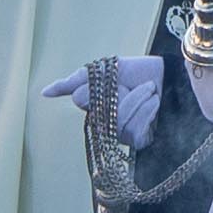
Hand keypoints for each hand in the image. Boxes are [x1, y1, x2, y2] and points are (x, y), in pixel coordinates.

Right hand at [52, 53, 171, 145]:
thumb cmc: (136, 72)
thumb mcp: (104, 71)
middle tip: (130, 84)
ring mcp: (121, 134)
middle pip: (99, 113)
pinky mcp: (138, 141)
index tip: (111, 79)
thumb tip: (44, 93)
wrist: (167, 76)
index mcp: (94, 105)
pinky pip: (134, 130)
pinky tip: (154, 102)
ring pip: (118, 122)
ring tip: (148, 91)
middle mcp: (104, 122)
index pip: (81, 98)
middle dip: (118, 93)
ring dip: (136, 100)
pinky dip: (146, 110)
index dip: (95, 86)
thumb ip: (75, 81)